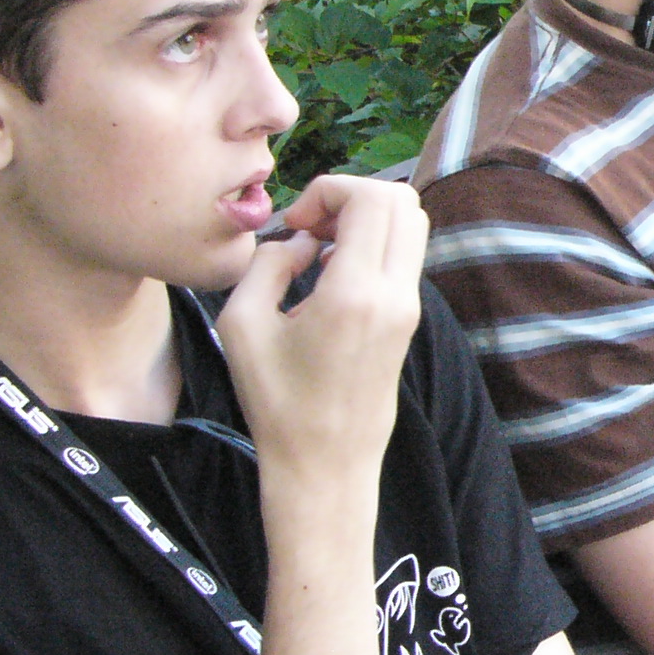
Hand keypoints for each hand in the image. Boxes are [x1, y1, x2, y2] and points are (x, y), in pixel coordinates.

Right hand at [215, 175, 429, 541]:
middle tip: (310, 227)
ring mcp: (410, 307)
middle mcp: (395, 295)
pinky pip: (405, 254)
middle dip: (351, 196)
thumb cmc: (276, 403)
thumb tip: (301, 241)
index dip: (329, 190)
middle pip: (402, 200)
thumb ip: (266, 263)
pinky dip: (373, 244)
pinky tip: (331, 273)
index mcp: (356, 294)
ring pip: (412, 223)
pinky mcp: (410, 319)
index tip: (296, 224)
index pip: (372, 199)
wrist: (325, 464)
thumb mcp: (241, 326)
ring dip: (366, 218)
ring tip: (319, 250)